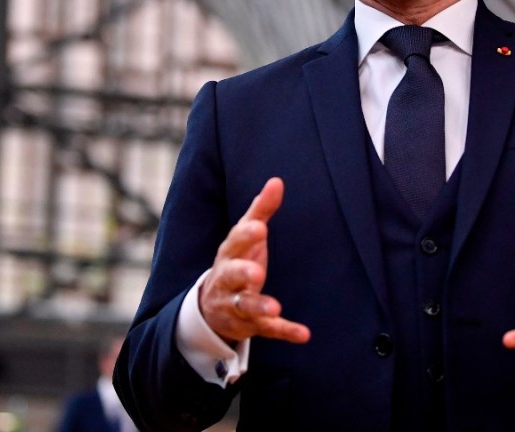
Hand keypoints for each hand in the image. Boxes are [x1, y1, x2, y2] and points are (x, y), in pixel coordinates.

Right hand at [199, 177, 311, 345]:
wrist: (211, 308)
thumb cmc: (235, 261)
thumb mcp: (244, 237)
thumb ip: (261, 210)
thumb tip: (277, 181)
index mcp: (229, 254)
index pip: (234, 243)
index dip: (246, 236)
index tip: (260, 227)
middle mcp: (228, 280)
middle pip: (231, 276)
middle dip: (242, 274)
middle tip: (256, 272)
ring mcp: (237, 306)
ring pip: (245, 307)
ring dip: (259, 306)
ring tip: (275, 308)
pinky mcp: (250, 326)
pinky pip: (267, 331)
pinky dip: (284, 332)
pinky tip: (304, 334)